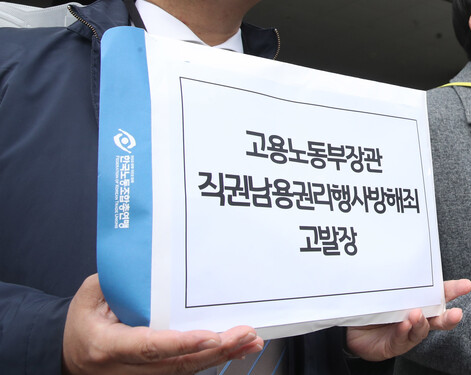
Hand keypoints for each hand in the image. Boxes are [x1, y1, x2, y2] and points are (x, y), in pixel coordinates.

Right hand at [62, 274, 262, 374]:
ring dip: (222, 356)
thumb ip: (121, 280)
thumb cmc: (82, 320)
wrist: (68, 351)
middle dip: (216, 350)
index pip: (149, 347)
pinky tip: (237, 349)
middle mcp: (127, 367)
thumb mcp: (91, 294)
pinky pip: (187, 368)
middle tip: (245, 334)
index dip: (182, 343)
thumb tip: (154, 260)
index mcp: (108, 346)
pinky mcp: (154, 374)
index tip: (211, 336)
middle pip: (177, 363)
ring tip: (250, 341)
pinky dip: (214, 359)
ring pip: (186, 369)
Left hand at [346, 278, 470, 360]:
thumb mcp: (385, 289)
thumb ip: (395, 281)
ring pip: (421, 330)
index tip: (467, 285)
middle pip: (438, 318)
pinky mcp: (394, 345)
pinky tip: (404, 324)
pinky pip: (401, 339)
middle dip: (449, 317)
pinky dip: (403, 331)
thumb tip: (401, 256)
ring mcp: (407, 333)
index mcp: (419, 302)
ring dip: (421, 323)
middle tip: (456, 314)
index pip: (438, 295)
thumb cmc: (372, 305)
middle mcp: (417, 318)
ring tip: (417, 315)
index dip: (453, 290)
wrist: (352, 328)